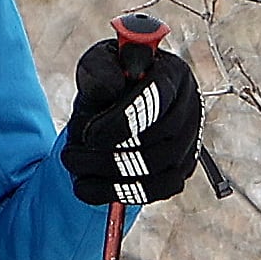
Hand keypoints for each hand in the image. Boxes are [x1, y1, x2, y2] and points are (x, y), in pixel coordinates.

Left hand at [63, 20, 203, 204]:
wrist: (112, 112)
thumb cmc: (107, 84)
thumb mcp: (95, 67)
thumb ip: (100, 71)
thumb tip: (112, 85)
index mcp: (173, 74)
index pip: (158, 96)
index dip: (125, 119)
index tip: (90, 136)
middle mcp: (190, 107)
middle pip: (162, 136)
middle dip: (111, 153)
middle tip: (70, 156)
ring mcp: (190, 142)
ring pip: (159, 168)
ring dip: (110, 175)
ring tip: (74, 168)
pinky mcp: (181, 171)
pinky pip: (157, 190)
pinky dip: (120, 192)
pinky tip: (88, 189)